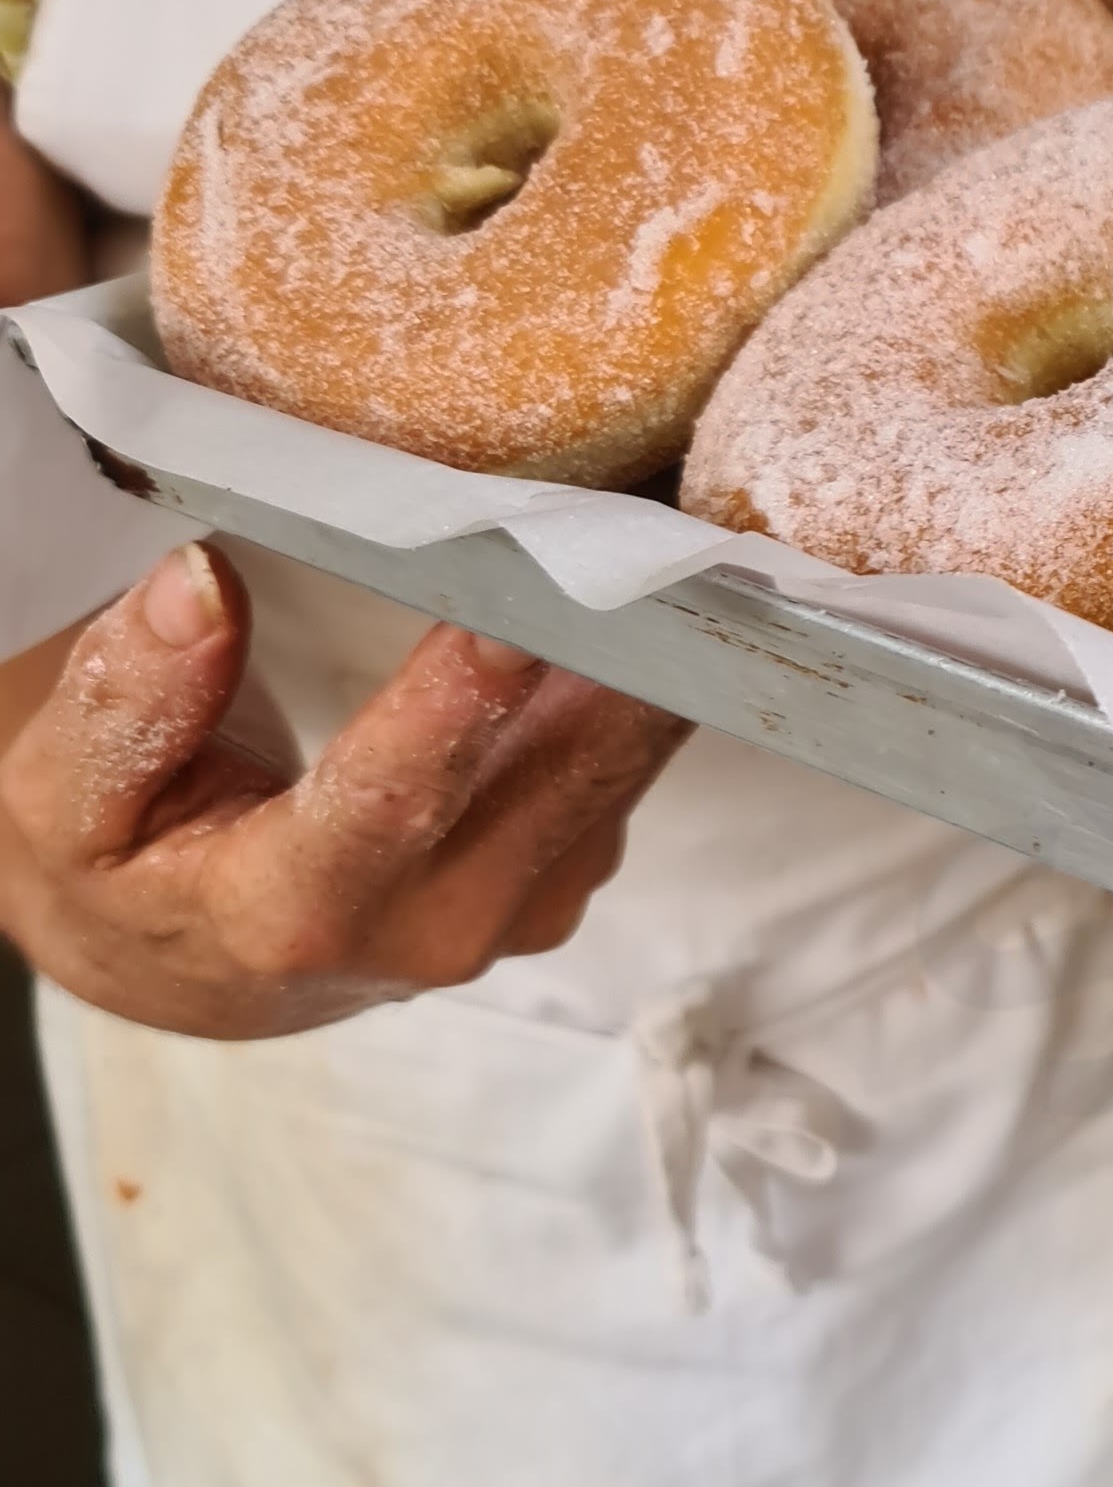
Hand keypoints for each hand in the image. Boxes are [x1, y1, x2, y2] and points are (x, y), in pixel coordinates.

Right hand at [0, 549, 688, 1038]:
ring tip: (672, 526)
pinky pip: (625, 766)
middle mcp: (434, 927)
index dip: (459, 703)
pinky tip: (638, 595)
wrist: (197, 967)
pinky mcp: (565, 880)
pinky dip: (641, 678)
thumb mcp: (67, 804)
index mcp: (297, 913)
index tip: (515, 609)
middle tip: (653, 518)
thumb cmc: (127, 867)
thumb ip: (122, 701)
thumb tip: (194, 581)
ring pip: (616, 765)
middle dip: (615, 647)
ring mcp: (519, 910)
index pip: (390, 799)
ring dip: (656, 654)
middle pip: (555, 773)